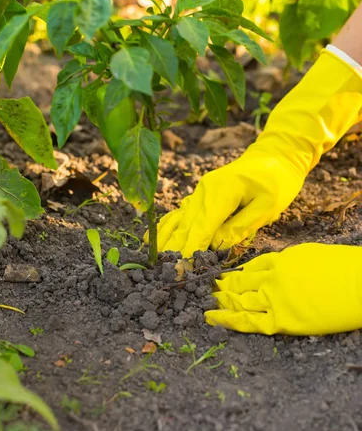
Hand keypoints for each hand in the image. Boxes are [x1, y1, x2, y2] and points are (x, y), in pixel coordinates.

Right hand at [156, 145, 304, 256]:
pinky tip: (153, 239)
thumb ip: (240, 226)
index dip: (191, 249)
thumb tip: (216, 246)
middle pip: (186, 225)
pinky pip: (181, 212)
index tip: (182, 269)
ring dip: (166, 240)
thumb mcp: (267, 206)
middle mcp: (205, 190)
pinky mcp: (201, 194)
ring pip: (179, 219)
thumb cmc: (276, 182)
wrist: (274, 156)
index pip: (202, 226)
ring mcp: (200, 191)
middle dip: (175, 250)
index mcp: (222, 191)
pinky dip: (167, 226)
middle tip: (166, 274)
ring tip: (153, 261)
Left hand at [206, 243, 361, 334]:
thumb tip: (280, 268)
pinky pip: (249, 322)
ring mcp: (275, 298)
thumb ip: (290, 263)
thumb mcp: (310, 255)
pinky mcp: (283, 320)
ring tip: (207, 303)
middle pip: (240, 282)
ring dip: (223, 301)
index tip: (226, 276)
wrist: (360, 284)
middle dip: (224, 286)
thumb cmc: (343, 268)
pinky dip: (229, 320)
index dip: (236, 273)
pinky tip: (213, 319)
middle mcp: (272, 277)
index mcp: (281, 260)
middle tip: (209, 288)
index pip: (250, 267)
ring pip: (240, 300)